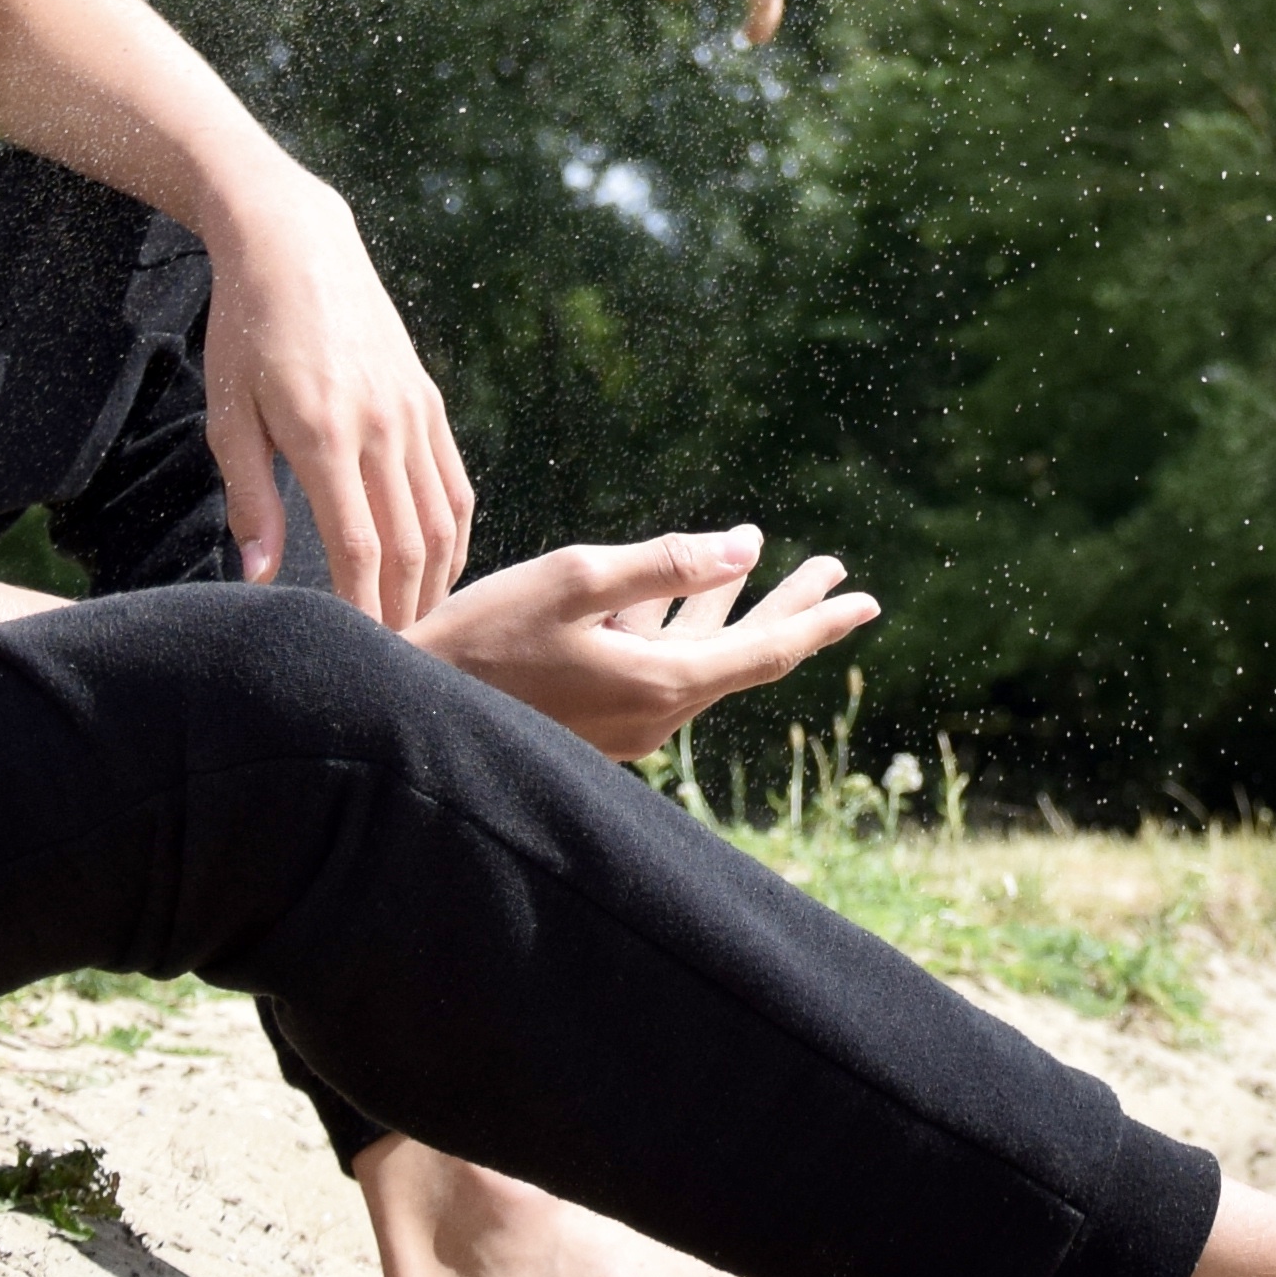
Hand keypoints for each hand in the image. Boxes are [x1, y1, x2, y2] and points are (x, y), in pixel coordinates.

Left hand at [201, 172, 475, 624]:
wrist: (296, 245)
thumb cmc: (245, 332)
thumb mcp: (227, 414)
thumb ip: (250, 499)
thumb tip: (259, 580)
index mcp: (323, 433)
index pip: (359, 549)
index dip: (363, 612)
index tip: (360, 657)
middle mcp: (381, 426)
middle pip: (412, 546)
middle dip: (405, 612)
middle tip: (393, 663)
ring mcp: (414, 412)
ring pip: (444, 520)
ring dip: (436, 583)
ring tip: (417, 626)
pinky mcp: (429, 399)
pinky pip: (455, 483)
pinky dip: (455, 535)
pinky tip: (439, 566)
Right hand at [411, 529, 880, 763]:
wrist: (409, 712)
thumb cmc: (482, 638)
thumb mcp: (572, 580)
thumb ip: (663, 563)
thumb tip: (746, 548)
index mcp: (658, 684)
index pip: (766, 653)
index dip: (819, 621)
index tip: (866, 600)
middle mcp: (654, 717)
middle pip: (743, 657)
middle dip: (790, 608)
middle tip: (835, 572)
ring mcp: (626, 728)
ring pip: (699, 660)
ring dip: (732, 611)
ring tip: (766, 565)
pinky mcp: (597, 725)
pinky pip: (657, 668)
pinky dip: (678, 627)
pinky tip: (677, 596)